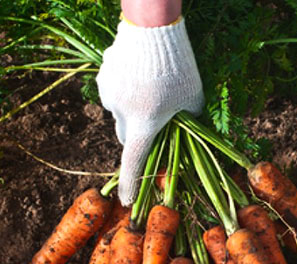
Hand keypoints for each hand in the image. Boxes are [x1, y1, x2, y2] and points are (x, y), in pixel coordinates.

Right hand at [97, 18, 203, 205]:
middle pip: (128, 136)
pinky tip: (141, 75)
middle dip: (140, 136)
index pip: (134, 162)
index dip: (130, 184)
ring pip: (121, 113)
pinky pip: (115, 92)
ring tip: (153, 89)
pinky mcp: (103, 76)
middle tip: (157, 124)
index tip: (125, 202)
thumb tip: (184, 131)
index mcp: (144, 124)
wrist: (154, 29)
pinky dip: (127, 91)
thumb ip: (188, 120)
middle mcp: (121, 113)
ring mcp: (109, 94)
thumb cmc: (180, 67)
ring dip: (134, 110)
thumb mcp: (193, 99)